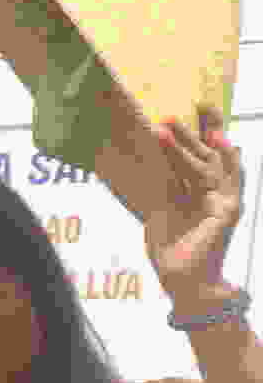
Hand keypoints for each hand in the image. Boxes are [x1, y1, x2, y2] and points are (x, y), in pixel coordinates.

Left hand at [141, 106, 244, 311]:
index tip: (192, 109)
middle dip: (200, 128)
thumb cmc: (173, 248)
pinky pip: (227, 180)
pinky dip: (226, 160)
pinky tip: (222, 142)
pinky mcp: (228, 209)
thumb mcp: (161, 209)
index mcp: (199, 190)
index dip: (197, 131)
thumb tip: (153, 159)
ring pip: (208, 163)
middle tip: (192, 102)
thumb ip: (164, 184)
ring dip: (191, 142)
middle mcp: (215, 191)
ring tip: (169, 123)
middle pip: (209, 152)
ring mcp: (224, 199)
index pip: (199, 154)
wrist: (183, 280)